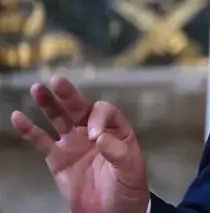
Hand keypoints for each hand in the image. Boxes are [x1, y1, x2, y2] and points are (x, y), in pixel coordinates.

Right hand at [9, 76, 149, 212]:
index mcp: (116, 130)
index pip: (104, 112)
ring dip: (49, 104)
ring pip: (59, 119)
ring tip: (37, 88)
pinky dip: (29, 130)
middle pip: (80, 108)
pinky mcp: (58, 159)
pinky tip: (18, 117)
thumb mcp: (131, 170)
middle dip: (69, 95)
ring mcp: (74, 144)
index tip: (94, 137)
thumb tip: (101, 138)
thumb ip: (119, 153)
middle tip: (57, 81)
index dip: (98, 119)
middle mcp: (94, 132)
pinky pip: (41, 141)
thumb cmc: (128, 189)